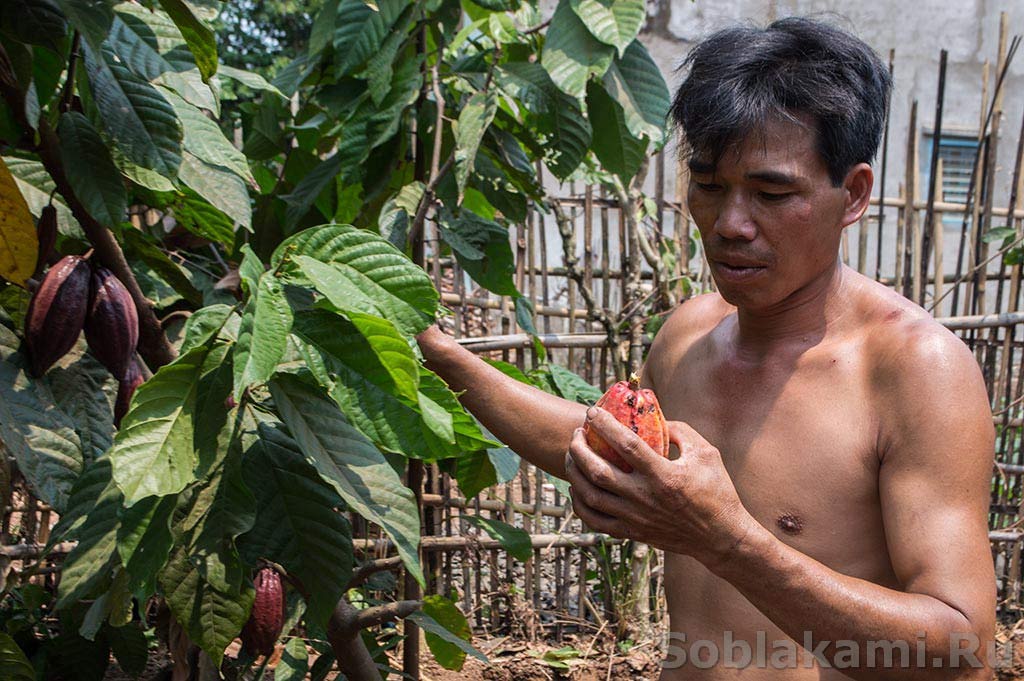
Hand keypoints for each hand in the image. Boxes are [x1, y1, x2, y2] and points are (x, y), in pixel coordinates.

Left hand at [565, 406, 755, 567]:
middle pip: (598, 471)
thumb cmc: (717, 491)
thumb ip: (680, 431)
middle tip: (577, 432)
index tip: (592, 411)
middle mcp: (645, 498)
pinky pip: (594, 520)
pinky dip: (579, 503)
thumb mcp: (706, 453)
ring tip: (572, 454)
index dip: (605, 425)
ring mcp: (635, 518)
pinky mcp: (632, 532)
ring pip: (591, 496)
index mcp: (664, 476)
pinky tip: (577, 487)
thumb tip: (654, 418)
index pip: (626, 444)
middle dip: (579, 448)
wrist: (720, 537)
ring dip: (574, 472)